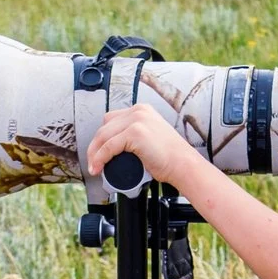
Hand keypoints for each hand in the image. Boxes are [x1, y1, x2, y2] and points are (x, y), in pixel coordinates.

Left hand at [88, 103, 203, 190]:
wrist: (183, 165)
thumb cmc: (169, 158)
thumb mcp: (151, 137)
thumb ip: (137, 135)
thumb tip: (117, 147)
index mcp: (141, 110)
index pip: (111, 120)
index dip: (101, 137)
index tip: (97, 152)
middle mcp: (138, 111)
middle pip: (104, 126)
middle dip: (95, 146)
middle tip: (94, 162)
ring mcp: (137, 120)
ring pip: (104, 136)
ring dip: (94, 154)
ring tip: (95, 168)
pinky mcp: (135, 132)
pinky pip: (109, 146)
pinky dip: (100, 158)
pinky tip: (99, 167)